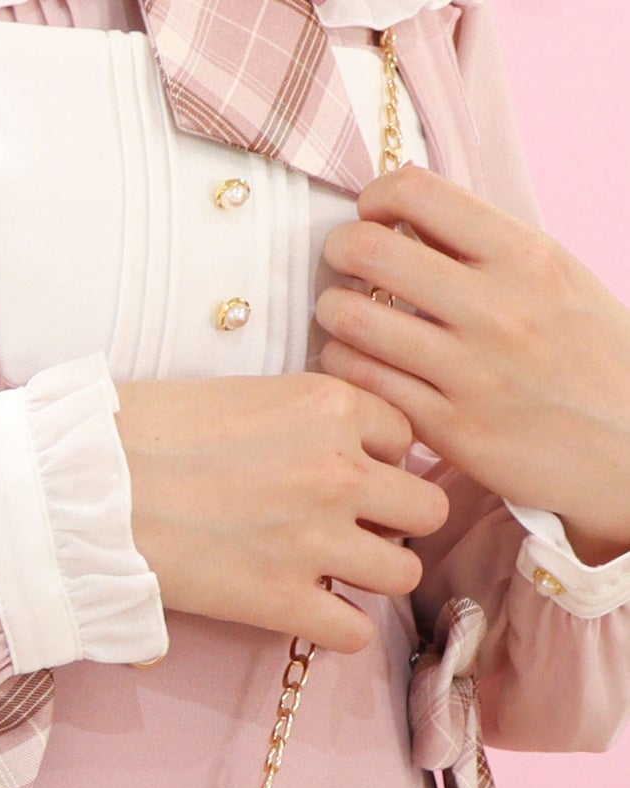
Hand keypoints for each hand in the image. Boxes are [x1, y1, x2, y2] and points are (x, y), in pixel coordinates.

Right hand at [113, 371, 448, 654]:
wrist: (82, 490)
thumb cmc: (142, 433)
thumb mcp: (240, 395)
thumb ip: (300, 420)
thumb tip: (325, 449)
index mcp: (328, 405)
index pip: (404, 437)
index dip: (377, 459)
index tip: (343, 474)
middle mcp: (338, 470)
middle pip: (423, 508)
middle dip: (393, 520)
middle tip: (350, 528)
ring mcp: (315, 539)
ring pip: (402, 572)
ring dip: (372, 575)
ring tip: (330, 573)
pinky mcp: (281, 601)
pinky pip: (355, 632)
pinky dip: (338, 628)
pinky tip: (308, 612)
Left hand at [317, 163, 629, 564]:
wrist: (628, 449)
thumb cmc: (586, 359)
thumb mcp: (557, 280)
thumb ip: (488, 248)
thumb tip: (411, 214)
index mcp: (525, 255)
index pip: (419, 192)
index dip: (376, 198)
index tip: (372, 215)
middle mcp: (496, 307)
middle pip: (371, 249)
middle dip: (340, 250)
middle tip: (341, 264)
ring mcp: (470, 370)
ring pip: (354, 319)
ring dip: (332, 311)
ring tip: (340, 316)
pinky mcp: (450, 428)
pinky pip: (364, 382)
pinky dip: (342, 365)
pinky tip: (350, 362)